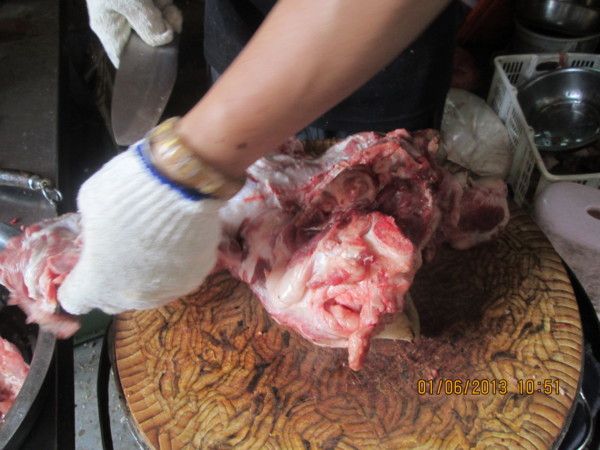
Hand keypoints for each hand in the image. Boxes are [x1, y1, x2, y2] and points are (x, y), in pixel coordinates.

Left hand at [57, 142, 223, 314]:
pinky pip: (178, 276)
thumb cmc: (127, 194)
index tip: (82, 270)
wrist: (183, 186)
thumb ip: (90, 227)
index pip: (75, 300)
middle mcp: (132, 296)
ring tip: (149, 245)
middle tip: (116, 252)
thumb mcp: (90, 202)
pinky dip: (173, 264)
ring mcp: (168, 290)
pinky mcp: (195, 277)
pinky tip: (175, 241)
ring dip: (144, 275)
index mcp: (97, 282)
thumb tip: (98, 229)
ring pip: (149, 291)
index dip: (76, 284)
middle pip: (113, 300)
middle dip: (111, 280)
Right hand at [86, 0, 181, 66]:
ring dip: (168, 14)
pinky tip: (165, 1)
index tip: (161, 66)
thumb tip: (164, 40)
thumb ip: (147, 24)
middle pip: (150, 41)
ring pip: (161, 23)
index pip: (124, 59)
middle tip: (168, 20)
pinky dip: (168, 4)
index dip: (142, 67)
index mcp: (109, 27)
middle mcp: (122, 20)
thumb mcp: (128, 1)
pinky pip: (164, 7)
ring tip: (162, 3)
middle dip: (163, 32)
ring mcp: (137, 7)